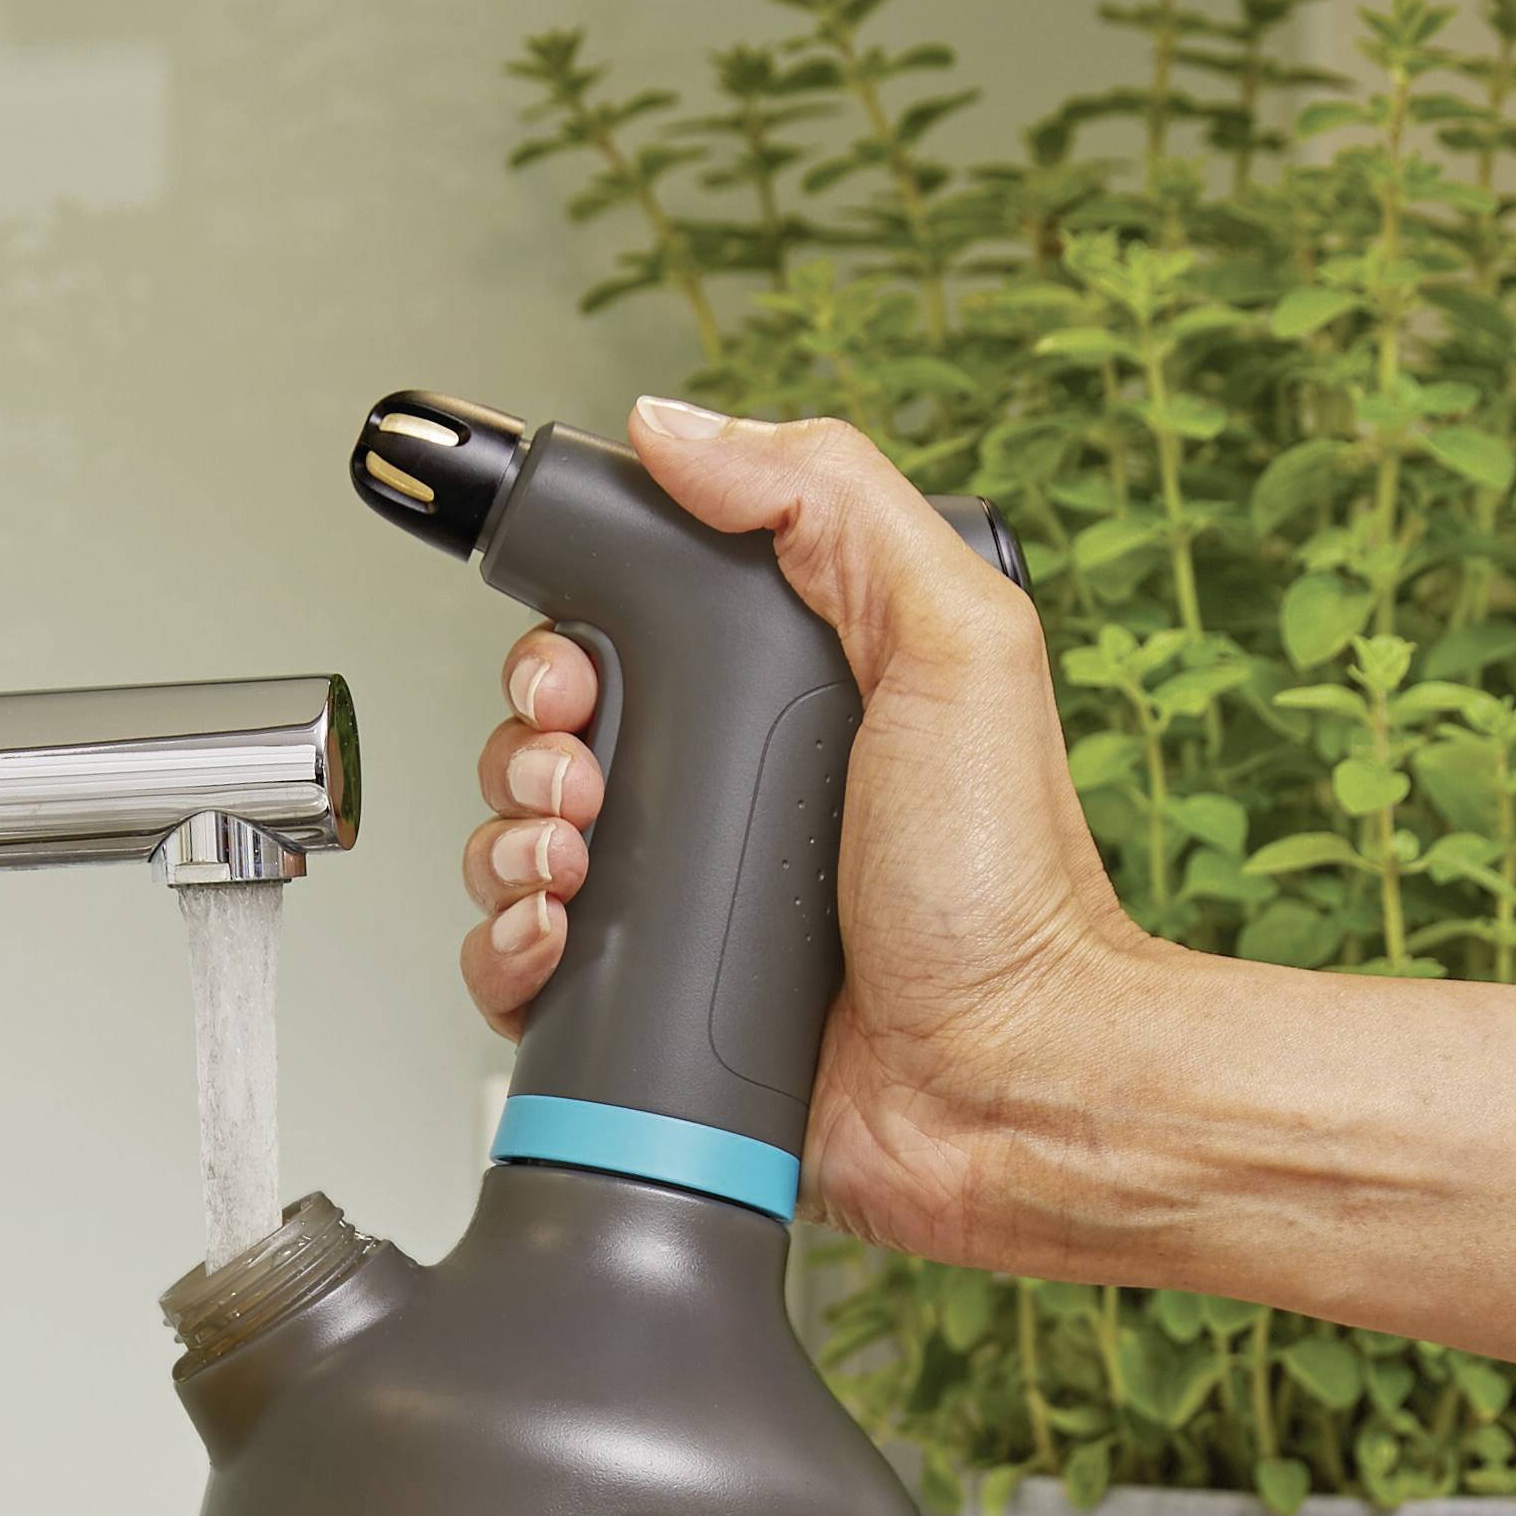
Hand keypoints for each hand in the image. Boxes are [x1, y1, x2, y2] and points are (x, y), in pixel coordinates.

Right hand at [459, 398, 1164, 1267]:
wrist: (1009, 1087)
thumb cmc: (1010, 889)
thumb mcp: (954, 641)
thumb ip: (832, 505)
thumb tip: (680, 428)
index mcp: (790, 702)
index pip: (626, 638)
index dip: (571, 641)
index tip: (578, 669)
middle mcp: (727, 799)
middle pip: (549, 740)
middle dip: (528, 749)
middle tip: (578, 778)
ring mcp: (684, 908)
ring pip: (516, 850)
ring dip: (508, 845)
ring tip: (574, 866)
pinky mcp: (650, 1010)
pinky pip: (519, 969)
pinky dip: (505, 949)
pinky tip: (553, 939)